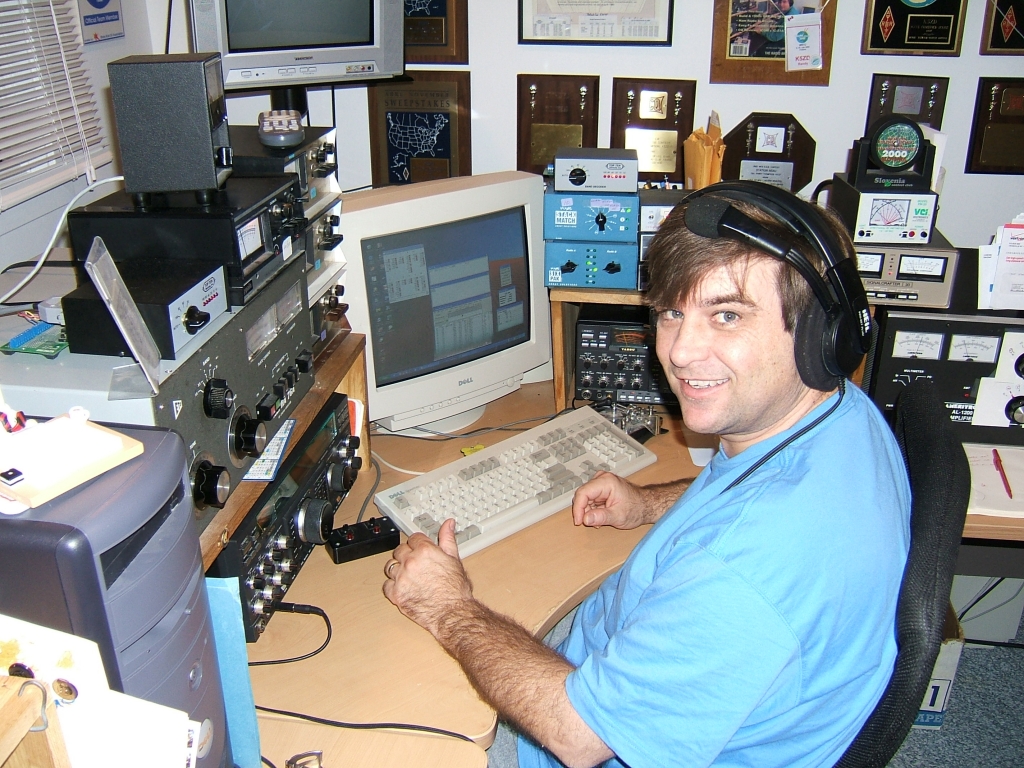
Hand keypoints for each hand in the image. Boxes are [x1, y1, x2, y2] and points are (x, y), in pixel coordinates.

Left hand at [382, 518, 473, 637]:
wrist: (452, 612)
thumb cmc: (456, 589)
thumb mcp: (454, 559)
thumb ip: (447, 539)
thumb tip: (448, 524)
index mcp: (425, 550)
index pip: (413, 538)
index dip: (418, 543)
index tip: (419, 548)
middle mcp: (411, 561)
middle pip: (399, 550)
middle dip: (406, 555)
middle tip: (415, 564)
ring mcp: (402, 578)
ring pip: (390, 566)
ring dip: (397, 569)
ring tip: (408, 575)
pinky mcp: (396, 594)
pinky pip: (386, 585)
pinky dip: (393, 586)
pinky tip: (403, 588)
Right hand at [571, 471, 647, 529]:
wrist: (646, 505)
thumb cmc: (636, 508)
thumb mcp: (618, 516)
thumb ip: (601, 517)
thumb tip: (586, 519)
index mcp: (606, 482)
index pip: (583, 493)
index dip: (578, 509)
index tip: (579, 521)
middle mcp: (602, 478)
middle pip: (582, 495)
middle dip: (584, 511)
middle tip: (591, 522)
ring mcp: (601, 482)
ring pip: (585, 498)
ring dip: (589, 511)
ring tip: (600, 520)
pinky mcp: (601, 488)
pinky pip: (589, 499)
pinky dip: (593, 509)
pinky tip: (601, 515)